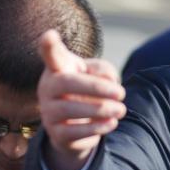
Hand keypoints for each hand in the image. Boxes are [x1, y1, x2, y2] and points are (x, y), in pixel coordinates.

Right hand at [37, 29, 127, 169]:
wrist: (79, 125)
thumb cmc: (89, 90)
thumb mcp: (100, 75)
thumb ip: (105, 71)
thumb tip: (108, 84)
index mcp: (58, 69)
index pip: (51, 55)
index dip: (49, 46)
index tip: (48, 35)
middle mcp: (47, 88)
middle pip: (66, 82)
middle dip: (97, 88)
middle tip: (122, 93)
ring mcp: (48, 112)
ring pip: (69, 109)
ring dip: (101, 109)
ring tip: (121, 110)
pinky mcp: (56, 134)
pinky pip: (74, 132)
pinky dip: (97, 127)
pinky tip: (111, 123)